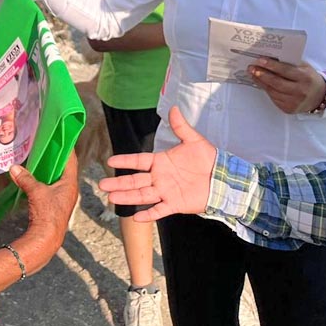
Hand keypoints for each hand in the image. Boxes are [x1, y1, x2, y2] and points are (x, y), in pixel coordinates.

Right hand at [13, 154, 78, 248]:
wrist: (46, 239)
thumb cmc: (47, 214)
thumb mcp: (36, 192)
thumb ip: (26, 178)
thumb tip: (14, 167)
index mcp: (70, 183)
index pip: (71, 160)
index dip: (66, 148)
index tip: (61, 137)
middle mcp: (69, 190)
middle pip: (64, 169)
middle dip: (55, 158)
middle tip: (46, 145)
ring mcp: (63, 198)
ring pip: (57, 179)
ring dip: (49, 170)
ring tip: (38, 158)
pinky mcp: (55, 205)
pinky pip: (51, 187)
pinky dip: (44, 180)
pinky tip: (35, 177)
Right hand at [99, 107, 216, 222]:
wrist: (222, 178)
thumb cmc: (208, 159)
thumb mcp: (194, 140)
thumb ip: (181, 127)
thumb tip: (174, 108)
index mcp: (162, 162)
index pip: (139, 161)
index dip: (125, 160)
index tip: (111, 160)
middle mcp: (160, 178)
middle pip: (135, 180)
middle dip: (119, 182)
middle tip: (102, 184)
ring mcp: (166, 192)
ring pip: (142, 195)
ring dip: (127, 197)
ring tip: (111, 198)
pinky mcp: (175, 204)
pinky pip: (159, 210)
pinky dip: (148, 215)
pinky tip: (136, 218)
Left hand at [247, 59, 325, 113]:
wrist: (320, 97)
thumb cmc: (310, 78)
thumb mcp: (305, 68)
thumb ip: (291, 63)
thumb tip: (271, 58)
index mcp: (305, 78)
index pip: (286, 71)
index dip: (272, 66)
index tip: (260, 60)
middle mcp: (300, 91)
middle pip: (277, 83)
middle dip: (262, 75)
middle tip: (252, 68)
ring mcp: (294, 102)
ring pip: (273, 92)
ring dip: (261, 82)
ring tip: (253, 74)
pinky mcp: (289, 109)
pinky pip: (274, 98)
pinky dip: (267, 90)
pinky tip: (261, 83)